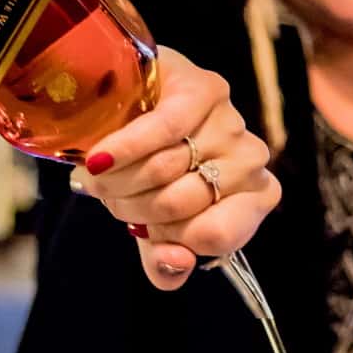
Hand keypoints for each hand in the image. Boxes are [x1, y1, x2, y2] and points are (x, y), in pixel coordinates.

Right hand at [70, 47, 281, 289]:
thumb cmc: (149, 172)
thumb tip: (175, 263)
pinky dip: (124, 147)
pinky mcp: (206, 89)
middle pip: (181, 202)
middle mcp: (253, 161)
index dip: (170, 237)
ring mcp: (233, 123)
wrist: (130, 108)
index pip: (217, 236)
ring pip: (165, 167)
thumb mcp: (153, 226)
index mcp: (253, 201)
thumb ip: (164, 262)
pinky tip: (99, 156)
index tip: (143, 229)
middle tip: (109, 196)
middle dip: (132, 206)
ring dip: (118, 177)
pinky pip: (163, 128)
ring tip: (99, 172)